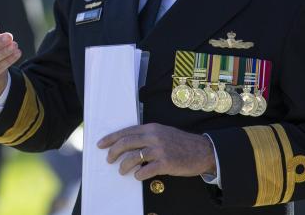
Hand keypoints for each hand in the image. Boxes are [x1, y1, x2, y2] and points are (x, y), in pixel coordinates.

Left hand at [97, 123, 215, 180]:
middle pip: (125, 143)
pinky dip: (138, 174)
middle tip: (108, 160)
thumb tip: (127, 143)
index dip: (111, 138)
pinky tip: (138, 176)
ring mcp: (160, 150)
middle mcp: (154, 137)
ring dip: (124, 166)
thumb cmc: (181, 143)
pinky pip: (145, 170)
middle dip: (113, 152)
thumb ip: (147, 136)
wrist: (203, 151)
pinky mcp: (166, 163)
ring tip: (122, 170)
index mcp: (151, 128)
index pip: (125, 131)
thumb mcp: (163, 133)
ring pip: (133, 158)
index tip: (101, 144)